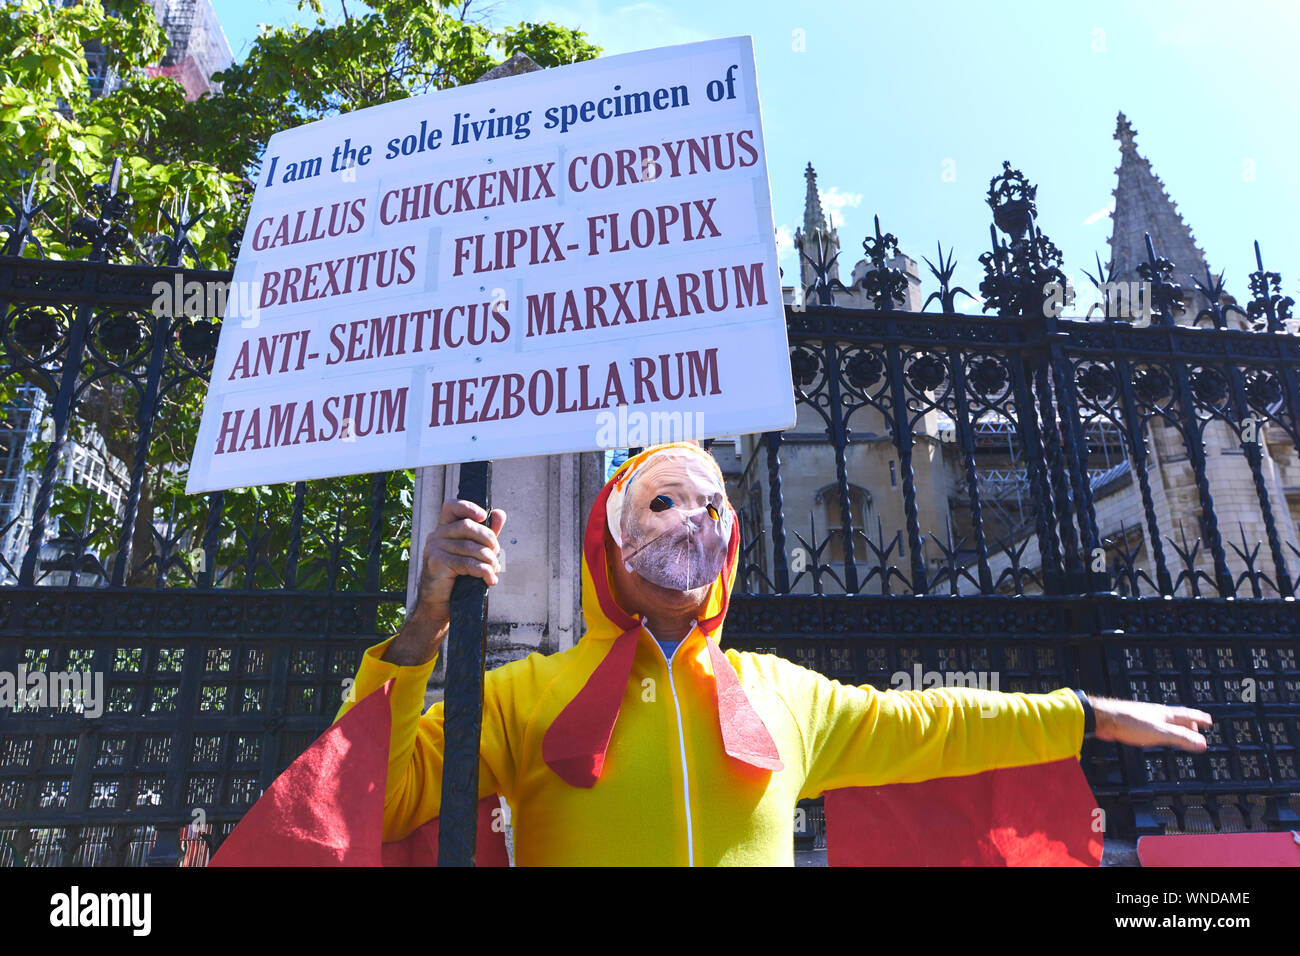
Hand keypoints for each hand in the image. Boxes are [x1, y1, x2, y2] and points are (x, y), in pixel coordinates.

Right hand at [414, 499, 507, 622]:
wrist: (439, 604)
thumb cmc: (456, 578)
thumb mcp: (474, 552)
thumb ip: (486, 533)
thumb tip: (499, 513)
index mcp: (444, 529)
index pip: (451, 506)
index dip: (468, 507)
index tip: (484, 516)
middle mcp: (436, 535)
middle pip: (467, 526)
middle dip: (488, 539)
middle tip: (496, 554)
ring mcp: (434, 548)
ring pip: (470, 547)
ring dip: (489, 559)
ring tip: (494, 569)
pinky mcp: (437, 563)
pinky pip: (467, 563)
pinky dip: (483, 571)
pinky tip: (489, 579)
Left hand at [1092, 696, 1211, 752]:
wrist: (1104, 718)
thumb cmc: (1129, 722)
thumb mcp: (1160, 732)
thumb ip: (1181, 738)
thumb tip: (1203, 744)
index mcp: (1165, 714)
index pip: (1187, 715)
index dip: (1199, 718)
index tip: (1209, 721)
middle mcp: (1156, 714)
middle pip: (1177, 718)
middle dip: (1189, 723)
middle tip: (1198, 727)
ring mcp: (1146, 719)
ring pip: (1165, 723)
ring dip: (1175, 728)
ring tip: (1181, 732)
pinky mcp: (1135, 725)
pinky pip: (1154, 728)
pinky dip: (1161, 733)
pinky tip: (1156, 736)